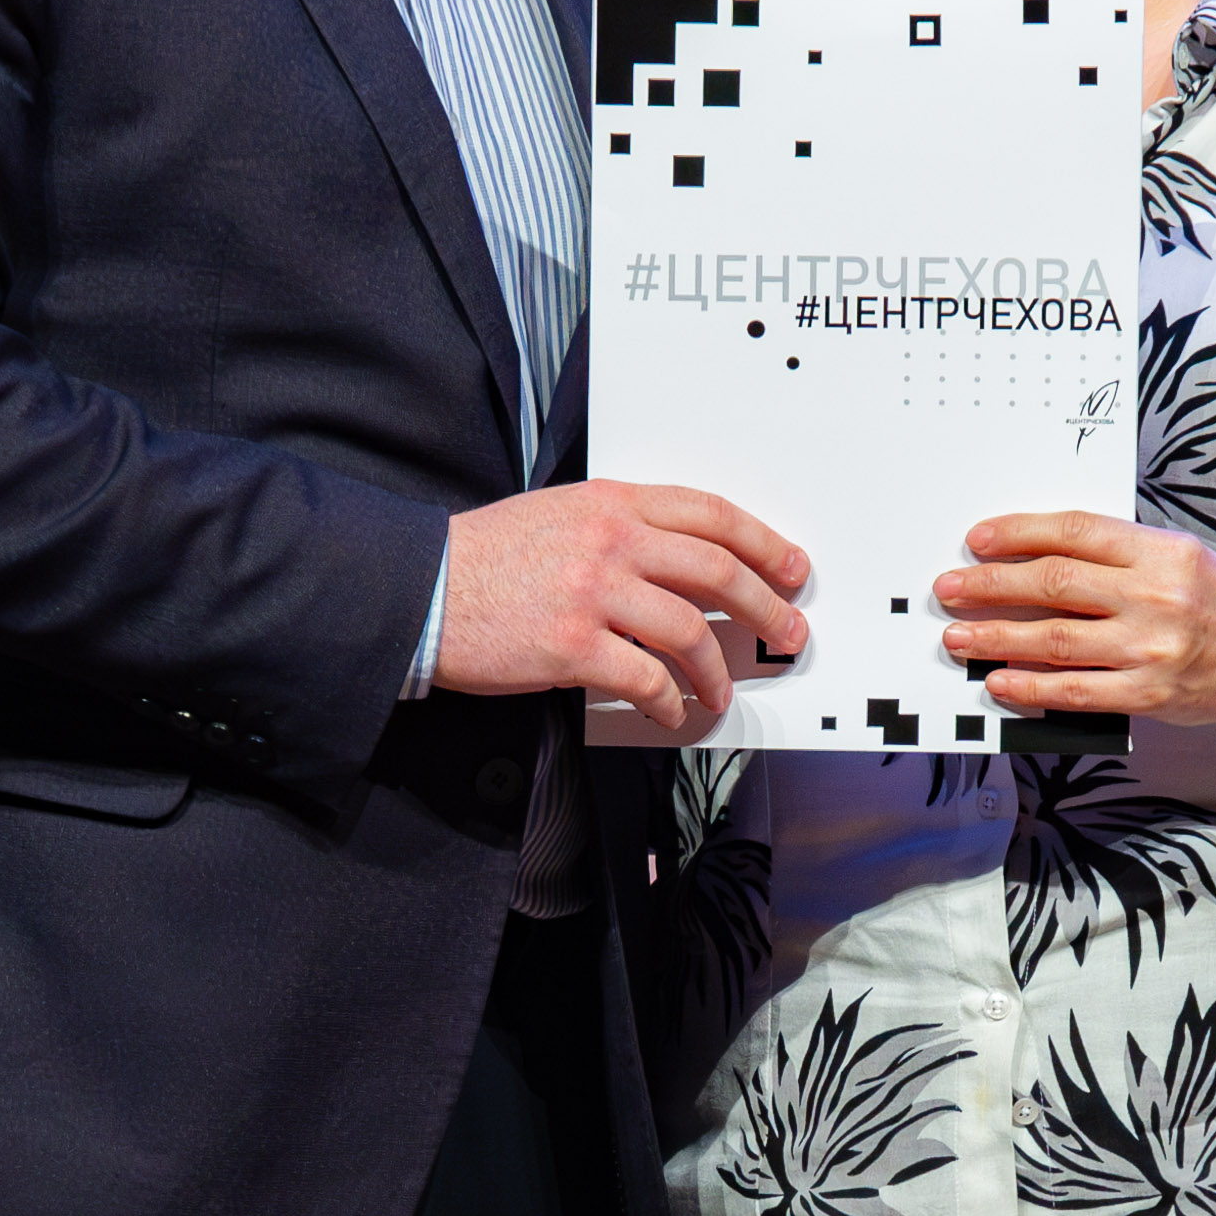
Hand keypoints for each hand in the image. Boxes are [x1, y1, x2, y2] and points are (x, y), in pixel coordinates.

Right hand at [436, 480, 810, 743]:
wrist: (424, 588)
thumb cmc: (486, 556)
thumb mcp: (559, 513)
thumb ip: (620, 526)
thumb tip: (682, 562)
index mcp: (611, 503)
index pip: (710, 514)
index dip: (764, 543)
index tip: (791, 569)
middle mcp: (609, 541)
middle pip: (717, 571)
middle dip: (765, 607)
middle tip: (787, 633)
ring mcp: (592, 593)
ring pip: (689, 631)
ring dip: (716, 670)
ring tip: (720, 691)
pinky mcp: (572, 647)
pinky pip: (645, 679)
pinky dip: (670, 702)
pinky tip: (673, 712)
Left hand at [936, 511, 1215, 752]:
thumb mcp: (1179, 555)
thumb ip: (1118, 553)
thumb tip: (1037, 552)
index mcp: (1161, 552)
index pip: (1074, 532)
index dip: (1018, 533)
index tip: (978, 540)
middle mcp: (1154, 596)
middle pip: (1053, 583)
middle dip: (990, 585)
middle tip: (950, 587)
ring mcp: (1149, 649)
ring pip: (1054, 638)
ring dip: (996, 636)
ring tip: (958, 635)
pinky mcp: (1147, 694)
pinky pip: (1074, 690)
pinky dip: (1030, 686)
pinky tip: (999, 680)